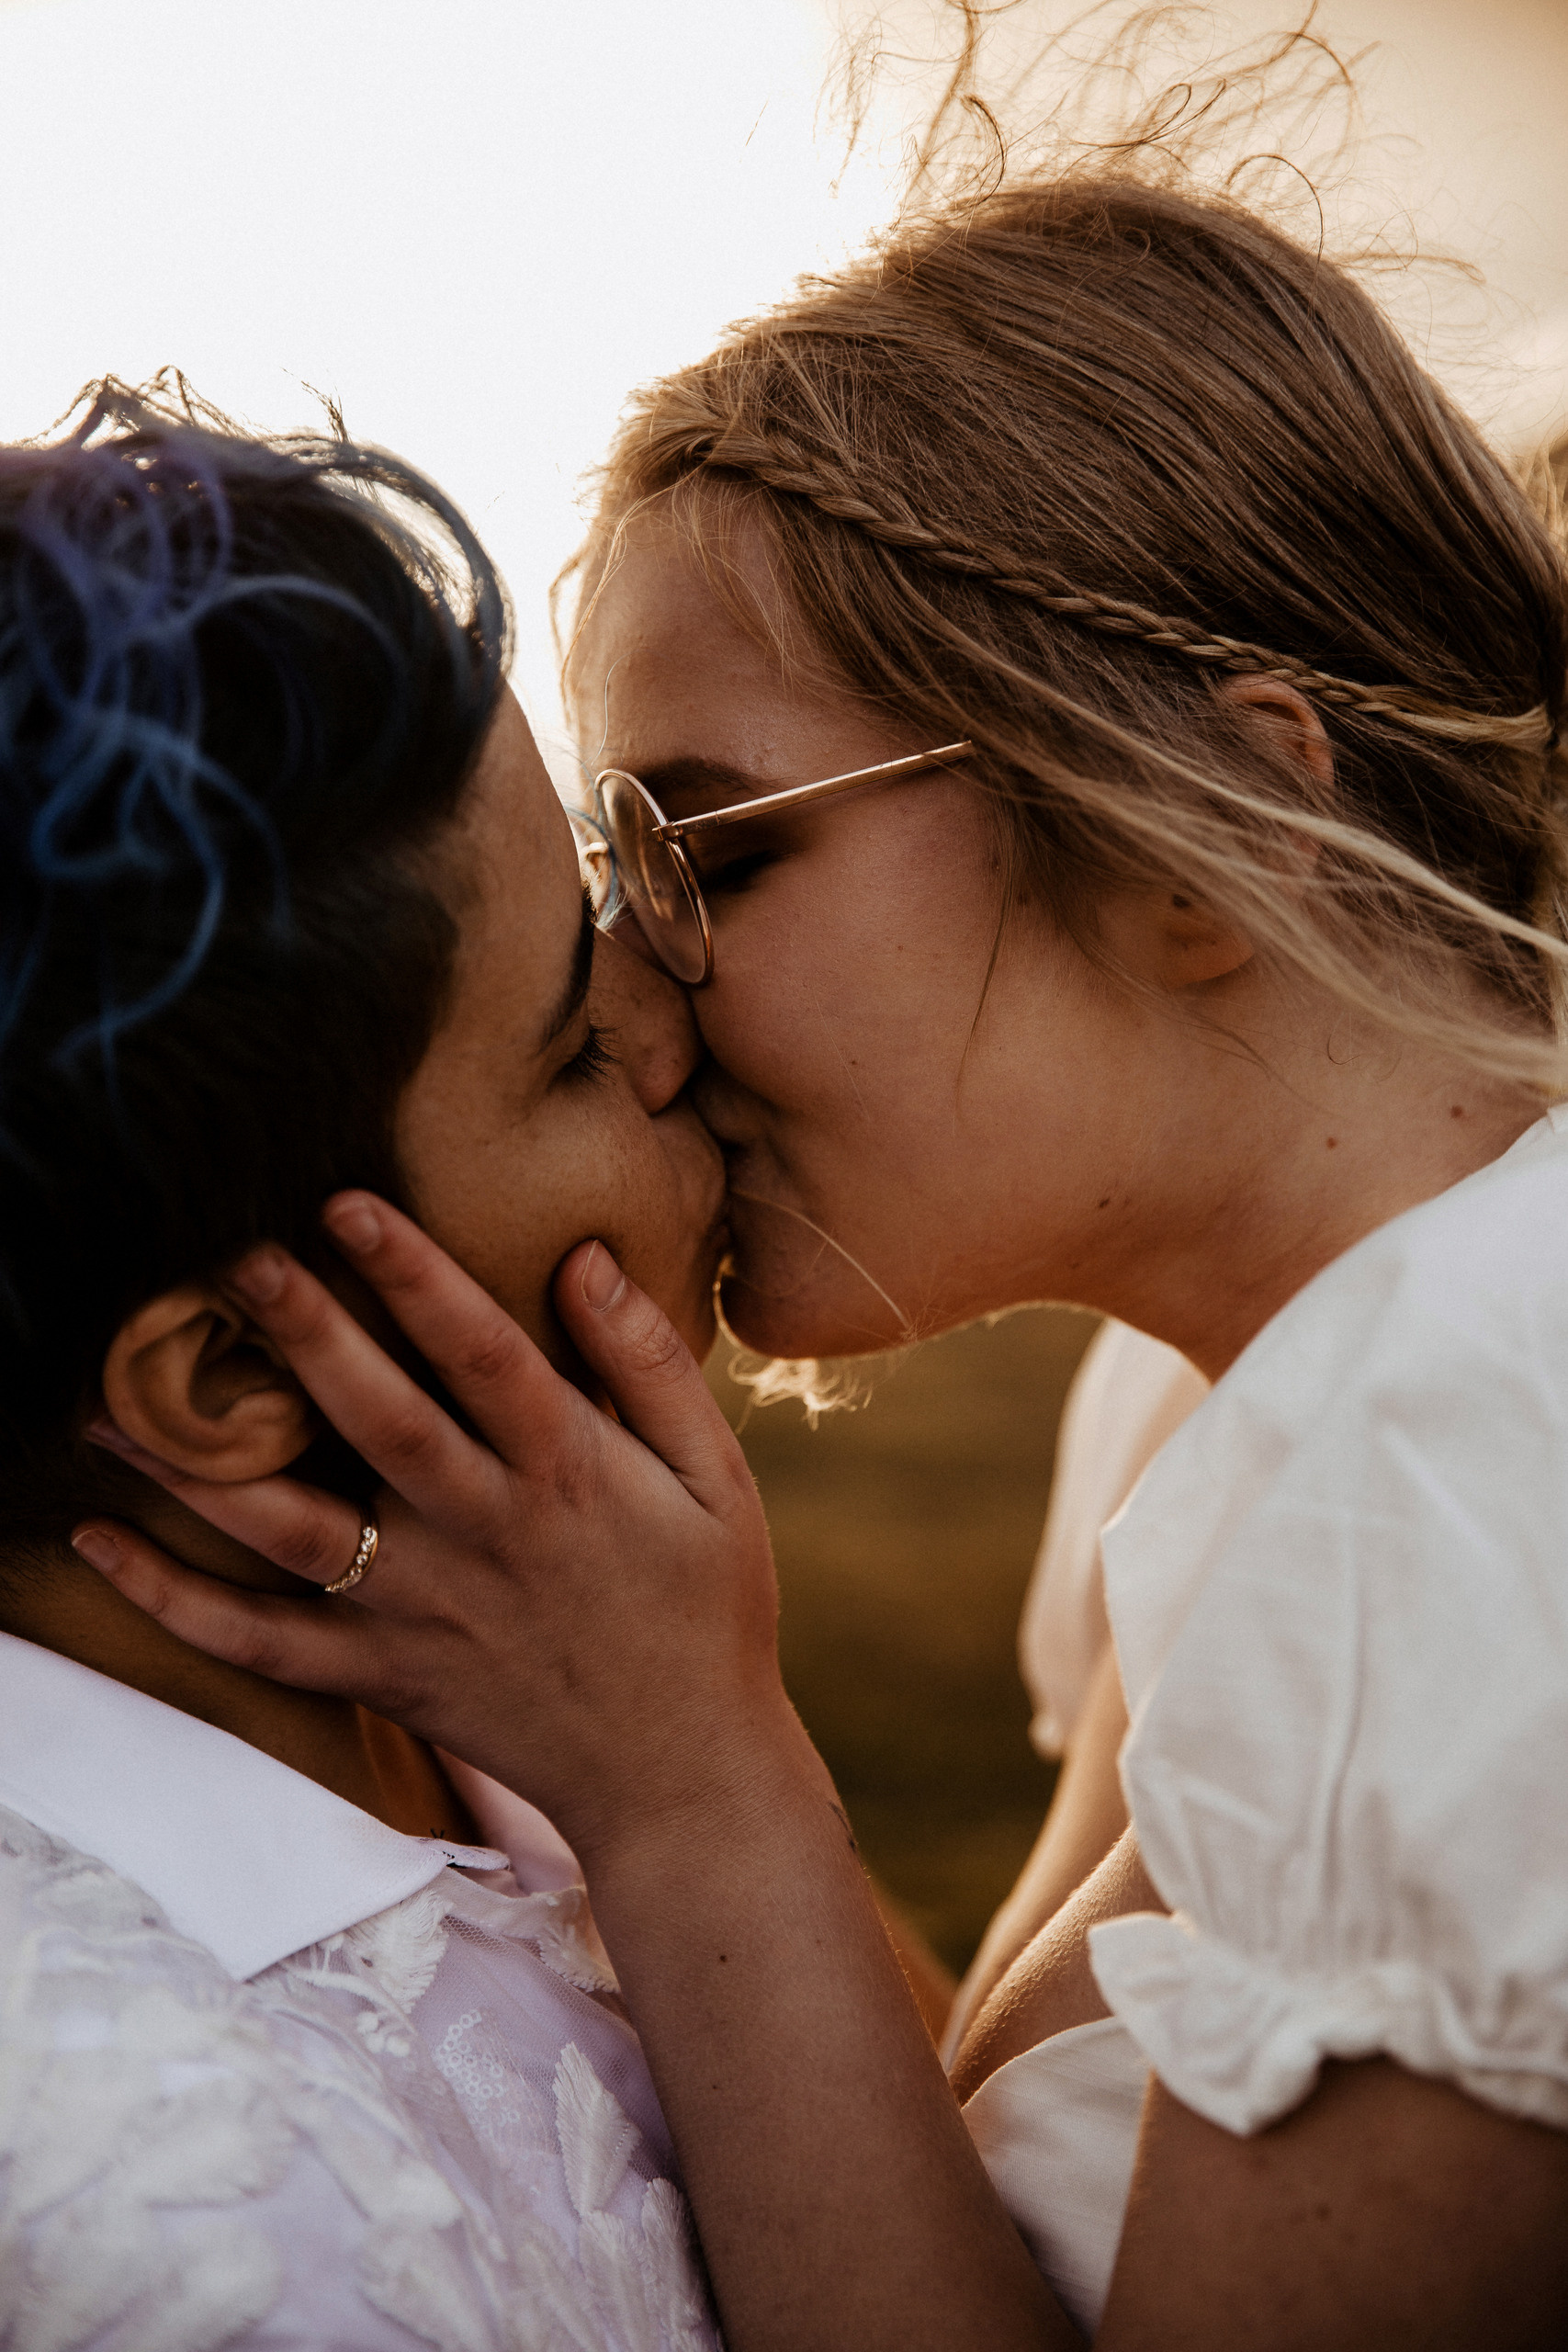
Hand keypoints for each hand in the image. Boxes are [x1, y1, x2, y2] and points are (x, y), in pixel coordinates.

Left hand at [72, 1193, 797, 1870]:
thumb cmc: (706, 1608)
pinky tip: (96, 1543)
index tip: (348, 1202)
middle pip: (378, 1422)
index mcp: (566, 1473)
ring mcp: (421, 1611)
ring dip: (194, 1465)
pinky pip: (259, 1643)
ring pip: (292, 1529)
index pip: (483, 1353)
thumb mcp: (714, 1477)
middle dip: (303, 1336)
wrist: (681, 1774)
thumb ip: (647, 1364)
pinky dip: (173, 1600)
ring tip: (108, 1398)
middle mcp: (482, 1534)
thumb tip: (584, 1258)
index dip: (417, 1274)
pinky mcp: (380, 1676)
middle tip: (229, 1260)